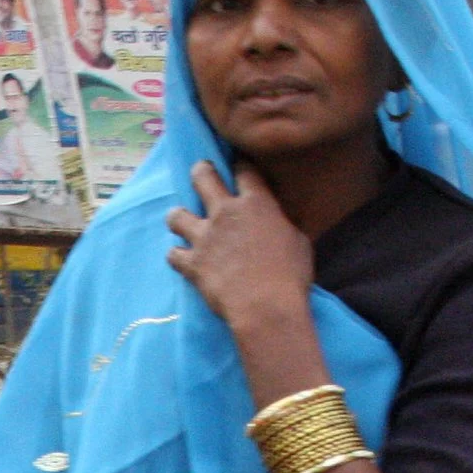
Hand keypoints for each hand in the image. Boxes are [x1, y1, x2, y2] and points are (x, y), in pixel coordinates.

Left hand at [165, 160, 313, 332]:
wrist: (265, 308)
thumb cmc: (291, 276)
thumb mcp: (298, 242)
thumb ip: (283, 225)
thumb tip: (281, 222)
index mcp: (256, 203)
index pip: (243, 169)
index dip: (239, 165)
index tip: (238, 166)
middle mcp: (225, 213)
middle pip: (203, 176)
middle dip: (200, 171)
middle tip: (202, 174)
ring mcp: (204, 237)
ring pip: (176, 215)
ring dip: (178, 217)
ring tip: (183, 222)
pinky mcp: (192, 263)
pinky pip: (173, 254)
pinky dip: (177, 256)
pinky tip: (183, 259)